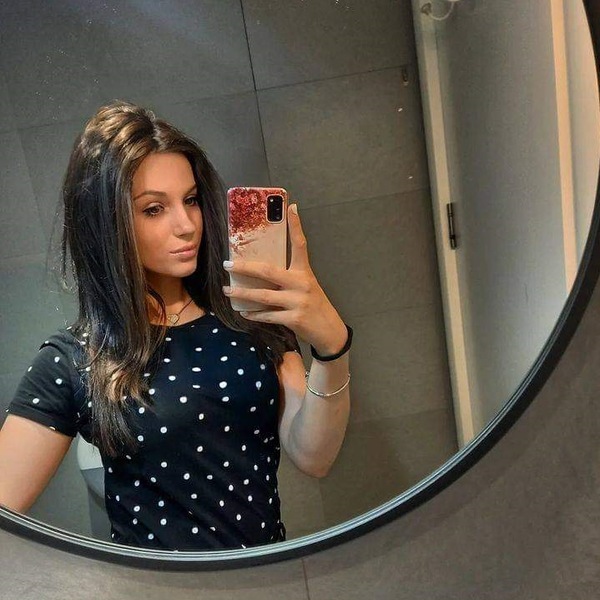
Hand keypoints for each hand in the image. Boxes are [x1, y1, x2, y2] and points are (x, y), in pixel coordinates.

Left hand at [222, 203, 347, 355]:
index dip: (296, 225)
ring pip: (263, 295)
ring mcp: (297, 301)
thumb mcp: (306, 286)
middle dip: (245, 267)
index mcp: (304, 272)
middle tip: (227, 264)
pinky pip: (267, 315)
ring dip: (242, 294)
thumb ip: (288, 278)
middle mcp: (301, 284)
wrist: (329, 331)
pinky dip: (253, 314)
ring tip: (227, 290)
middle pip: (268, 271)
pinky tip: (243, 312)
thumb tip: (261, 271)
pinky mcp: (293, 318)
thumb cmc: (314, 305)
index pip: (300, 245)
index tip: (291, 207)